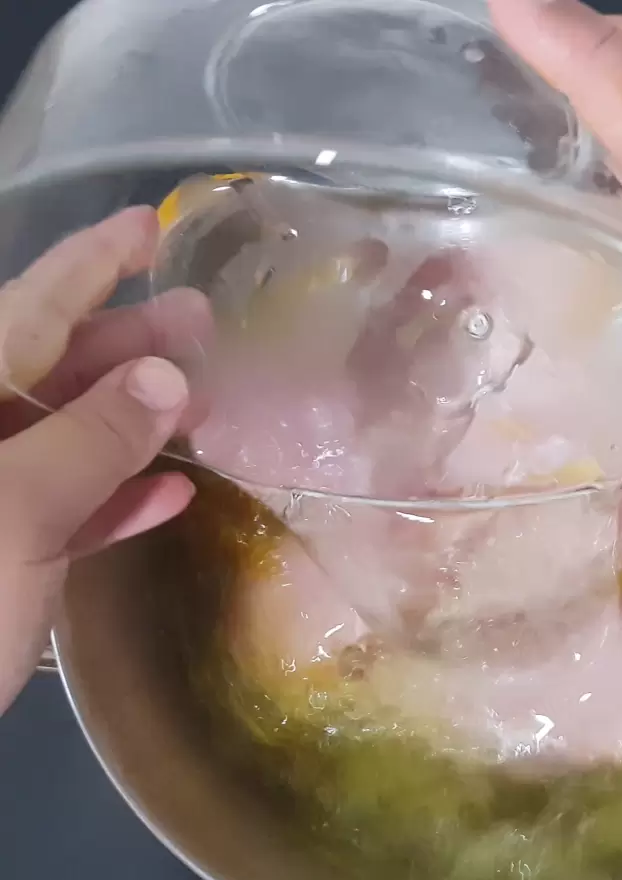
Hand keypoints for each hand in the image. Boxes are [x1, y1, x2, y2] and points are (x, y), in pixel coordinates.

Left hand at [0, 208, 207, 712]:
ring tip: (204, 399)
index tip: (147, 225)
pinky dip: (106, 498)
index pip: (25, 309)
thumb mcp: (15, 512)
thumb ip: (92, 439)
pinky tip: (169, 493)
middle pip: (39, 368)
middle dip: (122, 343)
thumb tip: (164, 375)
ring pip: (51, 439)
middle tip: (200, 318)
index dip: (89, 263)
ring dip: (129, 422)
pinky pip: (49, 510)